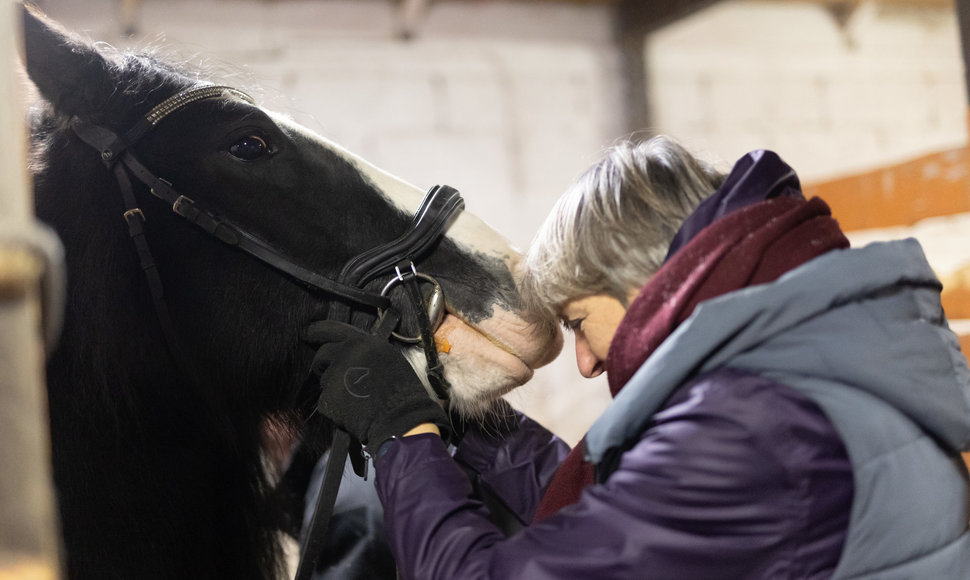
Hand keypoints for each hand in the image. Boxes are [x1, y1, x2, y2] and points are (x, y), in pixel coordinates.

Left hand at [307, 320, 448, 456]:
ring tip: (356, 398)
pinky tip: (353, 410)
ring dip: (334, 388)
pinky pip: (325, 401)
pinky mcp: (328, 397)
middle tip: (334, 376)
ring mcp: (335, 376)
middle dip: (323, 365)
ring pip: (324, 379)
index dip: (316, 332)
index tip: (307, 333)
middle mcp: (346, 354)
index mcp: (363, 342)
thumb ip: (365, 352)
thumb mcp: (388, 358)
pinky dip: (335, 407)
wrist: (400, 418)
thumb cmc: (401, 392)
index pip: (332, 330)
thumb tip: (349, 353)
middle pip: (322, 355)